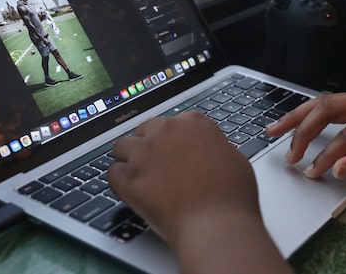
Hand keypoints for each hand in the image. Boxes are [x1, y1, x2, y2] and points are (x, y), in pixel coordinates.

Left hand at [108, 113, 259, 245]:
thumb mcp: (233, 158)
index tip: (178, 153)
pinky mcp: (128, 179)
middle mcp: (166, 131)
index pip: (174, 123)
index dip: (175, 140)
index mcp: (193, 123)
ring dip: (130, 159)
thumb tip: (209, 152)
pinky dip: (119, 181)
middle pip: (146, 130)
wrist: (215, 223)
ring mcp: (144, 154)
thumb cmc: (231, 194)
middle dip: (151, 145)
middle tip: (159, 166)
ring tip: (141, 177)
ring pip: (122, 147)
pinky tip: (131, 191)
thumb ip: (214, 147)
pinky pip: (112, 173)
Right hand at [266, 91, 345, 180]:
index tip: (311, 174)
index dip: (325, 156)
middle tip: (285, 151)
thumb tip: (336, 170)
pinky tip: (298, 122)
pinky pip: (334, 104)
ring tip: (274, 129)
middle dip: (300, 128)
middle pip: (327, 108)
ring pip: (326, 102)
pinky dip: (312, 113)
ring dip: (299, 116)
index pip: (345, 136)